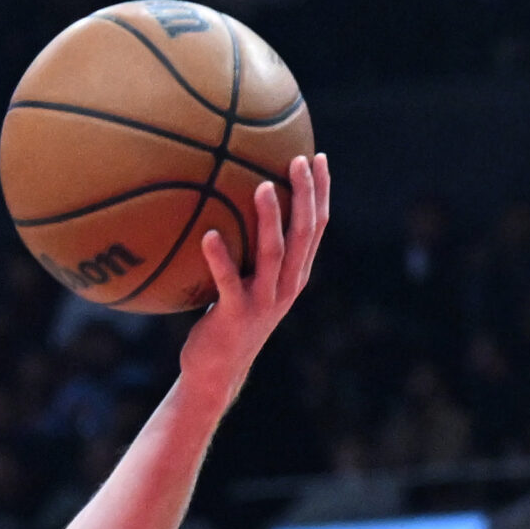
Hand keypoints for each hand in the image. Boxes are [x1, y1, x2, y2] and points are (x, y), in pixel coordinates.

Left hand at [180, 152, 330, 399]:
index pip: (316, 227)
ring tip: (260, 186)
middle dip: (305, 194)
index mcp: (295, 274)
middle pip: (304, 233)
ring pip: (274, 253)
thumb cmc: (228, 319)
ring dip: (270, 219)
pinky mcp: (236, 314)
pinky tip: (208, 236)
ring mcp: (264, 301)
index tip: (317, 157)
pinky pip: (228, 281)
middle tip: (296, 160)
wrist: (217, 371)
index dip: (321, 192)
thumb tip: (230, 205)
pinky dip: (219, 258)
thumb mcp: (248, 283)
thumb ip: (250, 253)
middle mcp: (287, 286)